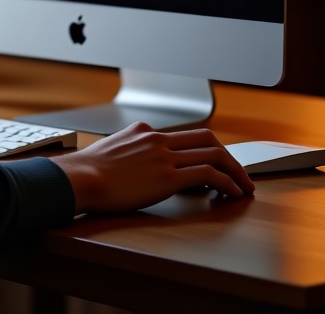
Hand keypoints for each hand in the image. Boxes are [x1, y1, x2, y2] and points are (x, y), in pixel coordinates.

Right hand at [49, 122, 254, 213]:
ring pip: (214, 154)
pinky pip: (208, 174)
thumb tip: (138, 166)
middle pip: (206, 138)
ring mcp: (163, 155)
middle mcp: (156, 138)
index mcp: (143, 131)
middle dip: (228, 156)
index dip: (206, 150)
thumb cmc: (88, 172)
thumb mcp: (111, 152)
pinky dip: (227, 183)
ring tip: (244, 186)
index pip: (184, 135)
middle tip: (240, 173)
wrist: (80, 178)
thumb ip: (130, 152)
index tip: (216, 165)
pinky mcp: (167, 176)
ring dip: (236, 171)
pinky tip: (232, 193)